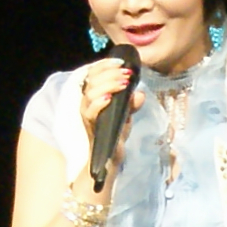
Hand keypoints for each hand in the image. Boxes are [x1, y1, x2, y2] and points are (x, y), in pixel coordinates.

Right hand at [75, 55, 140, 189]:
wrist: (107, 165)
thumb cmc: (113, 140)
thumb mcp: (125, 119)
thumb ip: (131, 105)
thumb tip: (139, 93)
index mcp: (94, 99)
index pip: (93, 75)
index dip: (103, 65)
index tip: (119, 60)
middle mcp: (87, 106)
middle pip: (90, 82)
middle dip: (108, 74)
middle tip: (125, 73)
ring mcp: (87, 118)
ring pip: (89, 95)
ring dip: (106, 85)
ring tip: (122, 83)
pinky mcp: (90, 129)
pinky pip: (89, 114)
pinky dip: (98, 104)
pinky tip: (109, 99)